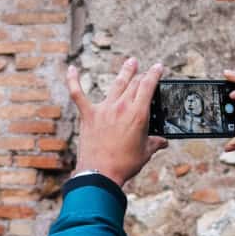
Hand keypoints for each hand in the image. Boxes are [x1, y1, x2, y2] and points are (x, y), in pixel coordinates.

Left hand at [67, 58, 168, 186]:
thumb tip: (163, 142)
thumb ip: (155, 143)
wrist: (101, 173)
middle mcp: (122, 107)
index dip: (154, 74)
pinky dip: (73, 81)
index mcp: (138, 114)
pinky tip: (71, 69)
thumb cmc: (124, 164)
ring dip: (124, 72)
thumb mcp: (145, 153)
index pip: (148, 86)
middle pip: (134, 83)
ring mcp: (104, 109)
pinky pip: (78, 94)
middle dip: (141, 75)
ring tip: (130, 62)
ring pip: (116, 84)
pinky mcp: (88, 115)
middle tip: (144, 70)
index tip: (158, 67)